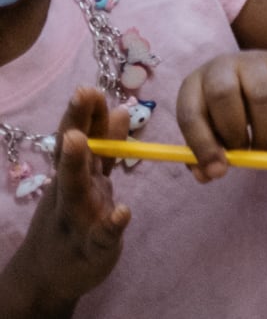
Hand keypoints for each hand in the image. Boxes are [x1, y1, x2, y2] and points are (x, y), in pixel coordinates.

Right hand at [5, 89, 131, 314]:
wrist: (49, 275)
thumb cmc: (72, 219)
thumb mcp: (87, 182)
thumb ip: (104, 150)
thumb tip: (118, 109)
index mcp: (74, 175)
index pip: (77, 138)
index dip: (82, 114)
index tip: (89, 86)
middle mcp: (71, 193)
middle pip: (72, 155)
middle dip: (76, 124)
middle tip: (83, 93)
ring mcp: (78, 220)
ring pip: (75, 191)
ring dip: (76, 165)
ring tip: (80, 139)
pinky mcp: (92, 249)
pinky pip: (101, 237)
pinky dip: (111, 225)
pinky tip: (122, 212)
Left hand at [175, 50, 266, 182]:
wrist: (265, 80)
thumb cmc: (228, 114)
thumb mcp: (212, 133)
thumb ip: (205, 157)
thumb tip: (209, 175)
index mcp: (193, 86)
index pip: (190, 115)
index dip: (202, 145)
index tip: (219, 171)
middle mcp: (221, 67)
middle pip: (223, 95)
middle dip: (235, 134)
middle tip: (246, 155)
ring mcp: (255, 60)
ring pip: (263, 96)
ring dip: (266, 131)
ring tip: (264, 145)